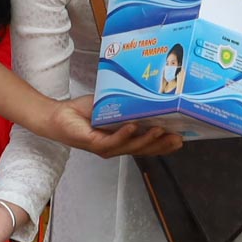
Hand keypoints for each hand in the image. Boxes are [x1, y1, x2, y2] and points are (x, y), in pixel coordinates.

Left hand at [42, 96, 183, 158]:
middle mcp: (116, 147)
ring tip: (161, 130)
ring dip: (147, 139)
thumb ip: (129, 105)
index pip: (147, 146)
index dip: (164, 145)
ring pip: (131, 147)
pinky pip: (112, 141)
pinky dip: (124, 134)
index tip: (182, 138)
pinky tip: (133, 127)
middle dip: (162, 145)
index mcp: (123, 140)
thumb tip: (149, 91)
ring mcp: (105, 147)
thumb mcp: (112, 106)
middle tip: (179, 138)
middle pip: (144, 150)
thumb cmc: (84, 112)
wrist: (59, 116)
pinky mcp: (93, 143)